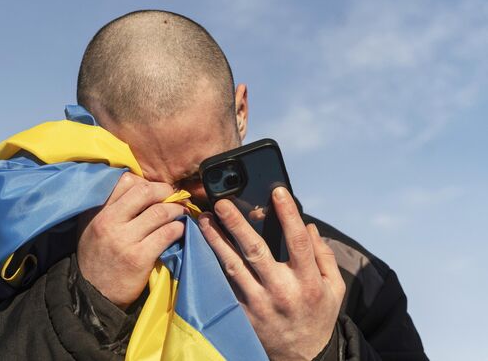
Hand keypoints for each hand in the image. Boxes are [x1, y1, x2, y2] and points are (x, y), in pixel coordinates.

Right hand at [77, 172, 186, 309]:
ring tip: (180, 212)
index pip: (126, 180)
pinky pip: (167, 234)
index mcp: (97, 211)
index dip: (146, 181)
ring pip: (160, 212)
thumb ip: (109, 206)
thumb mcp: (92, 226)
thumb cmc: (96, 257)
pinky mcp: (139, 257)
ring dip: (176, 210)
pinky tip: (179, 231)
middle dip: (165, 191)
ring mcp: (124, 239)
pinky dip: (178, 229)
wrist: (93, 294)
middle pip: (145, 191)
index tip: (155, 190)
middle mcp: (108, 221)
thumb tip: (139, 186)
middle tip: (174, 196)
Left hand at [198, 187, 344, 360]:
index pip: (298, 241)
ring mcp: (258, 304)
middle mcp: (282, 291)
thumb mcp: (334, 289)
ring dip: (216, 240)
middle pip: (256, 251)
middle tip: (221, 202)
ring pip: (232, 266)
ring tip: (204, 219)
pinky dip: (211, 264)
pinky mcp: (241, 314)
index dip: (288, 214)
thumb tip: (310, 227)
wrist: (301, 358)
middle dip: (237, 224)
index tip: (277, 191)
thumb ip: (324, 256)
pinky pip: (223, 285)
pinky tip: (201, 247)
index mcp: (308, 282)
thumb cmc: (318, 316)